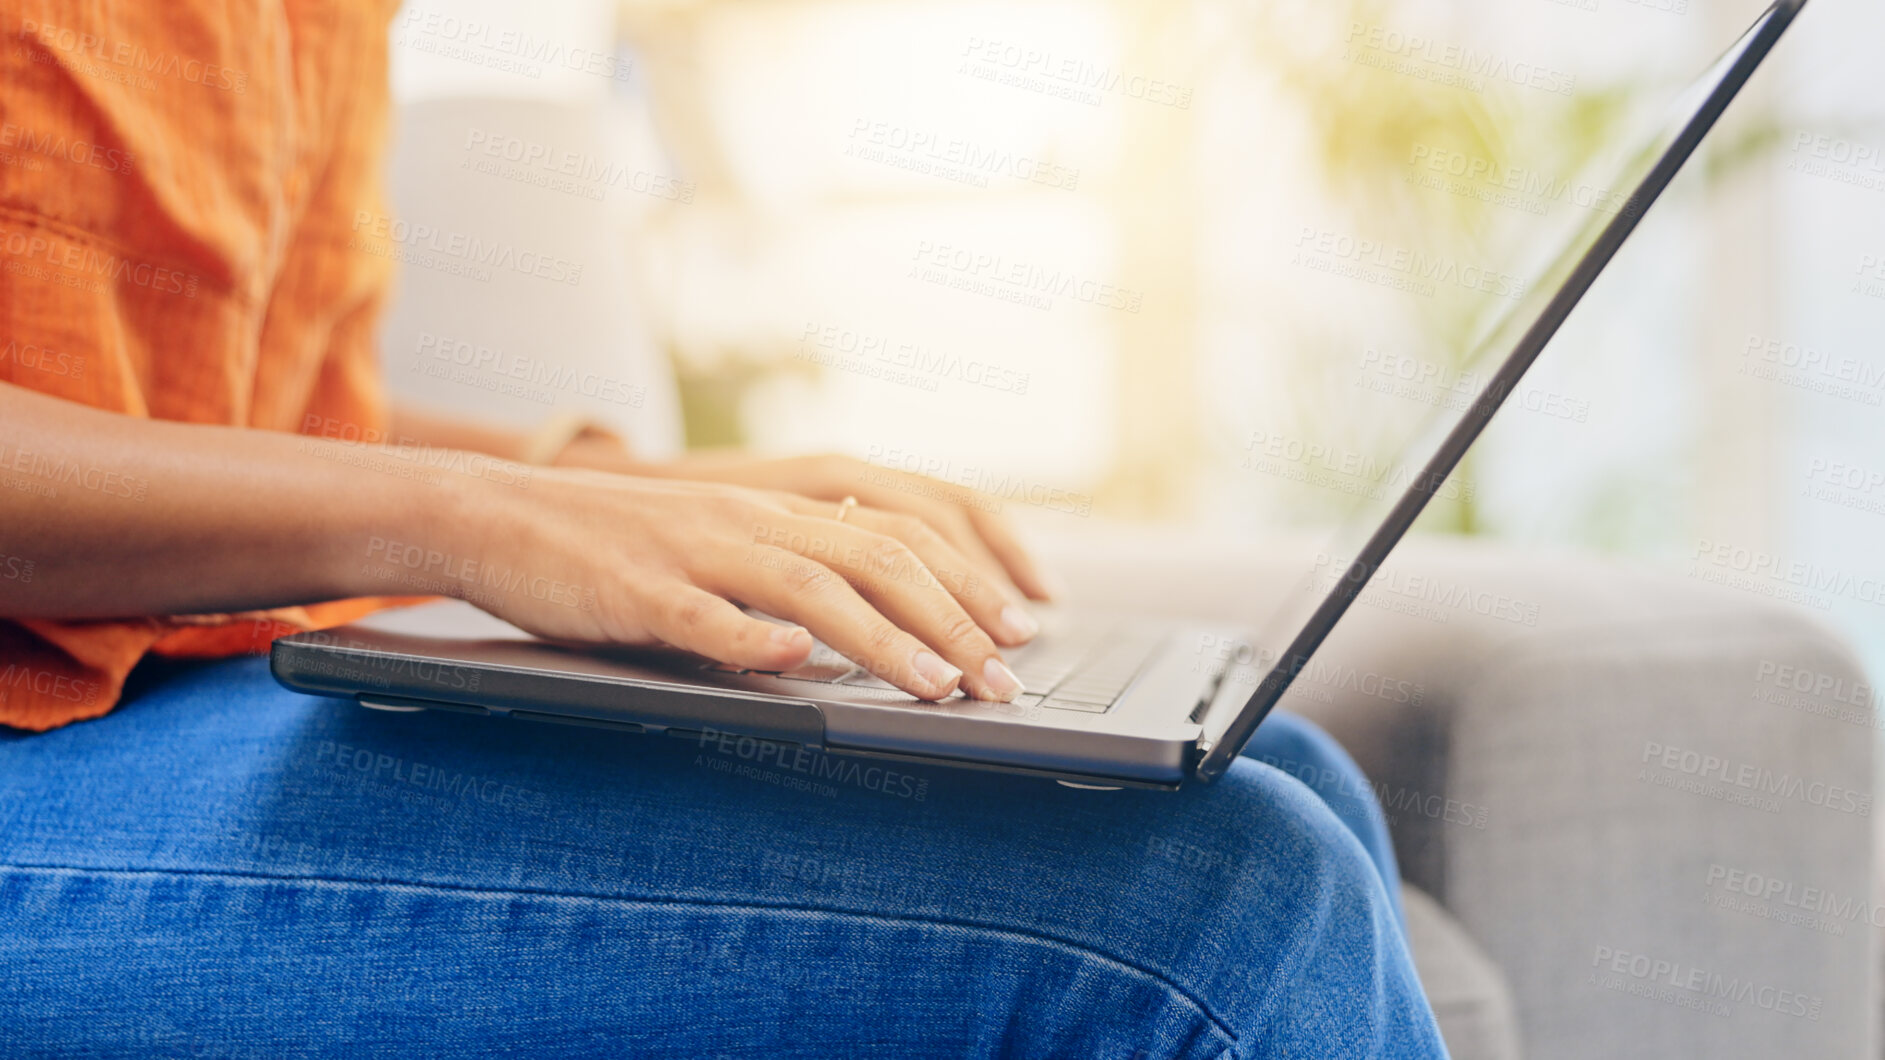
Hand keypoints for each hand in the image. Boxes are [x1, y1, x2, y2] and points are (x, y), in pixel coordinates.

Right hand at [428, 468, 1032, 701]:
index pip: (899, 534)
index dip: (969, 578)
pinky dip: (753, 638)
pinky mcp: (636, 589)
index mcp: (777, 508)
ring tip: (937, 688)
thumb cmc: (615, 547)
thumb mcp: (716, 548)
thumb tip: (862, 627)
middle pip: (877, 557)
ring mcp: (695, 551)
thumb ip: (786, 575)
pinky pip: (702, 614)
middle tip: (1003, 678)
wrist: (498, 516)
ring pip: (808, 587)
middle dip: (952, 620)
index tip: (1020, 628)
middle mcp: (751, 519)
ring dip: (882, 639)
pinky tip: (795, 666)